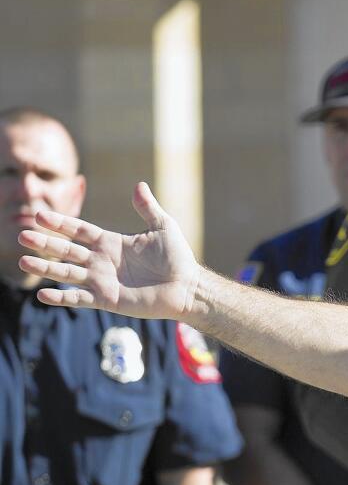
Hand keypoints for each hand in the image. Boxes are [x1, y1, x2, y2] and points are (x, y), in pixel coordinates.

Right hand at [17, 182, 200, 318]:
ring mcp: (102, 281)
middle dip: (46, 243)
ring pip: (67, 273)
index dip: (60, 224)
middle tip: (23, 236)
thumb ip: (147, 208)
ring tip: (24, 260)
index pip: (79, 231)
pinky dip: (61, 297)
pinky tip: (43, 294)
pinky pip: (79, 298)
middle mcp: (101, 261)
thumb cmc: (177, 258)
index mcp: (111, 242)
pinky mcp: (107, 300)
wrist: (187, 287)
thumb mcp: (163, 227)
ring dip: (45, 267)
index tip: (40, 216)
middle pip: (67, 250)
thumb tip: (139, 184)